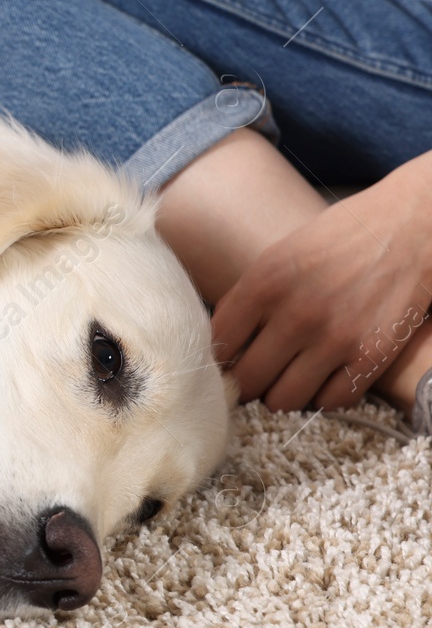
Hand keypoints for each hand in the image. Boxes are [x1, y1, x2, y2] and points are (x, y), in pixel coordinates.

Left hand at [213, 165, 431, 411]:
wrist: (410, 226)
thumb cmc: (339, 238)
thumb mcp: (279, 256)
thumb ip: (250, 300)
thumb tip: (223, 347)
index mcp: (264, 283)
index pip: (218, 344)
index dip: (219, 359)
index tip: (227, 362)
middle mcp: (296, 314)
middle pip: (248, 379)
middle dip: (248, 383)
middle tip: (256, 378)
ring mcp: (336, 338)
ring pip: (285, 400)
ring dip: (282, 396)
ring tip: (287, 381)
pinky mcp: (372, 355)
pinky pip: (331, 401)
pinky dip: (323, 397)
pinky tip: (323, 380)